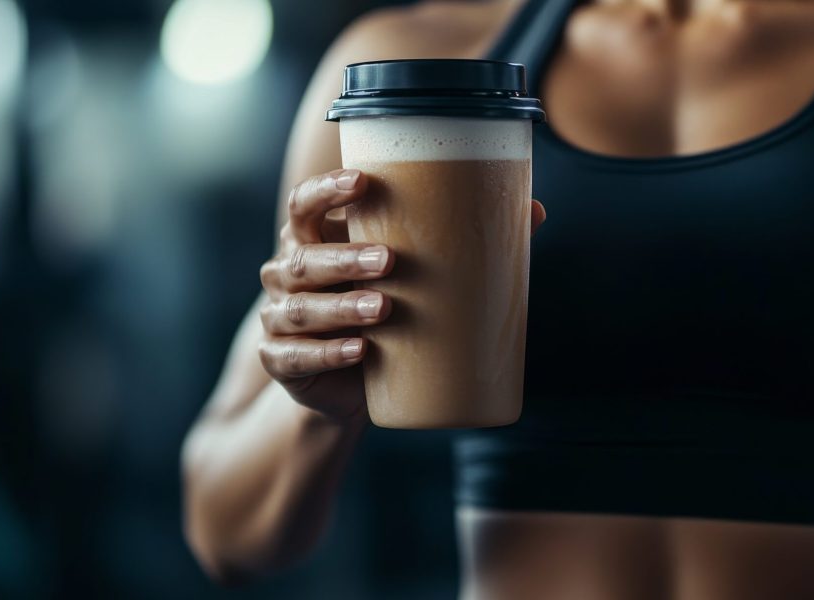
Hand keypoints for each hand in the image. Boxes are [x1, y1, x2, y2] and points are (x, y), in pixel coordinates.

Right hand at [257, 168, 546, 422]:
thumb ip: (464, 243)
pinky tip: (359, 351)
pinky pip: (297, 356)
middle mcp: (288, 272)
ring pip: (301, 307)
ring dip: (342, 307)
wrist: (352, 385)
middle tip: (390, 261)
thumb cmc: (385, 311)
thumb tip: (534, 210)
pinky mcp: (281, 361)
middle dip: (345, 257)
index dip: (327, 189)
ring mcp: (279, 318)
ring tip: (384, 309)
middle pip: (304, 257)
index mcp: (313, 239)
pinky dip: (328, 353)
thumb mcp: (415, 276)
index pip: (304, 204)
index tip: (364, 181)